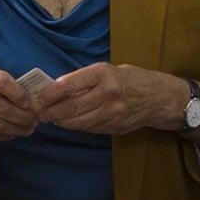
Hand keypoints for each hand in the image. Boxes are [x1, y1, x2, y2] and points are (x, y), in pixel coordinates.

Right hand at [0, 62, 37, 143]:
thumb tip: (25, 97)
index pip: (1, 81)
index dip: (18, 93)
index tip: (29, 102)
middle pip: (1, 108)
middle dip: (22, 117)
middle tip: (34, 121)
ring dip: (15, 129)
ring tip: (27, 129)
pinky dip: (2, 136)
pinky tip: (11, 134)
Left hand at [35, 63, 182, 134]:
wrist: (159, 98)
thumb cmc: (131, 79)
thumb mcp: (109, 70)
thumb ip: (86, 80)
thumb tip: (58, 89)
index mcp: (104, 74)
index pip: (69, 84)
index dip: (50, 93)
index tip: (39, 97)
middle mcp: (108, 93)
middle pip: (71, 108)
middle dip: (51, 112)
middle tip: (40, 114)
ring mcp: (112, 113)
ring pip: (79, 122)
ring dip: (62, 122)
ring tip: (52, 118)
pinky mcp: (115, 127)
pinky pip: (90, 128)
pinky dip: (77, 126)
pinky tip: (70, 122)